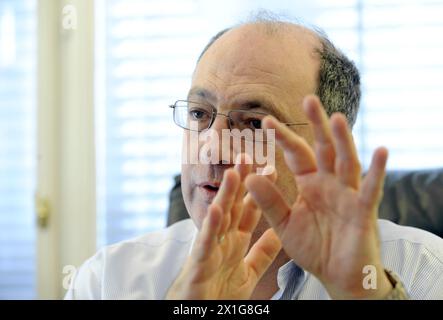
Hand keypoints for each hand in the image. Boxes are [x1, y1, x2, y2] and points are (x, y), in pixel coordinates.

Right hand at [166, 155, 281, 298]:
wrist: (199, 315)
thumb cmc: (218, 295)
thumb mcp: (248, 272)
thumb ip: (261, 253)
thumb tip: (278, 233)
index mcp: (234, 241)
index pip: (249, 210)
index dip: (259, 191)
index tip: (270, 169)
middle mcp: (222, 240)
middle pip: (234, 206)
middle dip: (241, 182)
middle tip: (248, 156)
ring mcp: (209, 250)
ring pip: (219, 218)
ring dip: (226, 195)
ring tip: (234, 173)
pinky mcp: (199, 264)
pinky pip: (206, 243)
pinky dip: (210, 227)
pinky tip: (216, 209)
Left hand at [245, 95, 391, 298]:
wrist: (336, 276)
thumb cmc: (313, 248)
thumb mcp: (285, 225)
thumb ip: (269, 202)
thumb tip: (249, 177)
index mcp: (309, 184)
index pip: (296, 155)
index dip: (283, 139)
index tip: (267, 122)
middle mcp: (329, 183)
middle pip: (323, 149)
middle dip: (317, 125)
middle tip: (308, 99)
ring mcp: (348, 195)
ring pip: (346, 162)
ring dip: (342, 140)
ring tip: (336, 118)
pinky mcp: (363, 211)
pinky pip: (371, 189)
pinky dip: (376, 171)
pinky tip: (380, 151)